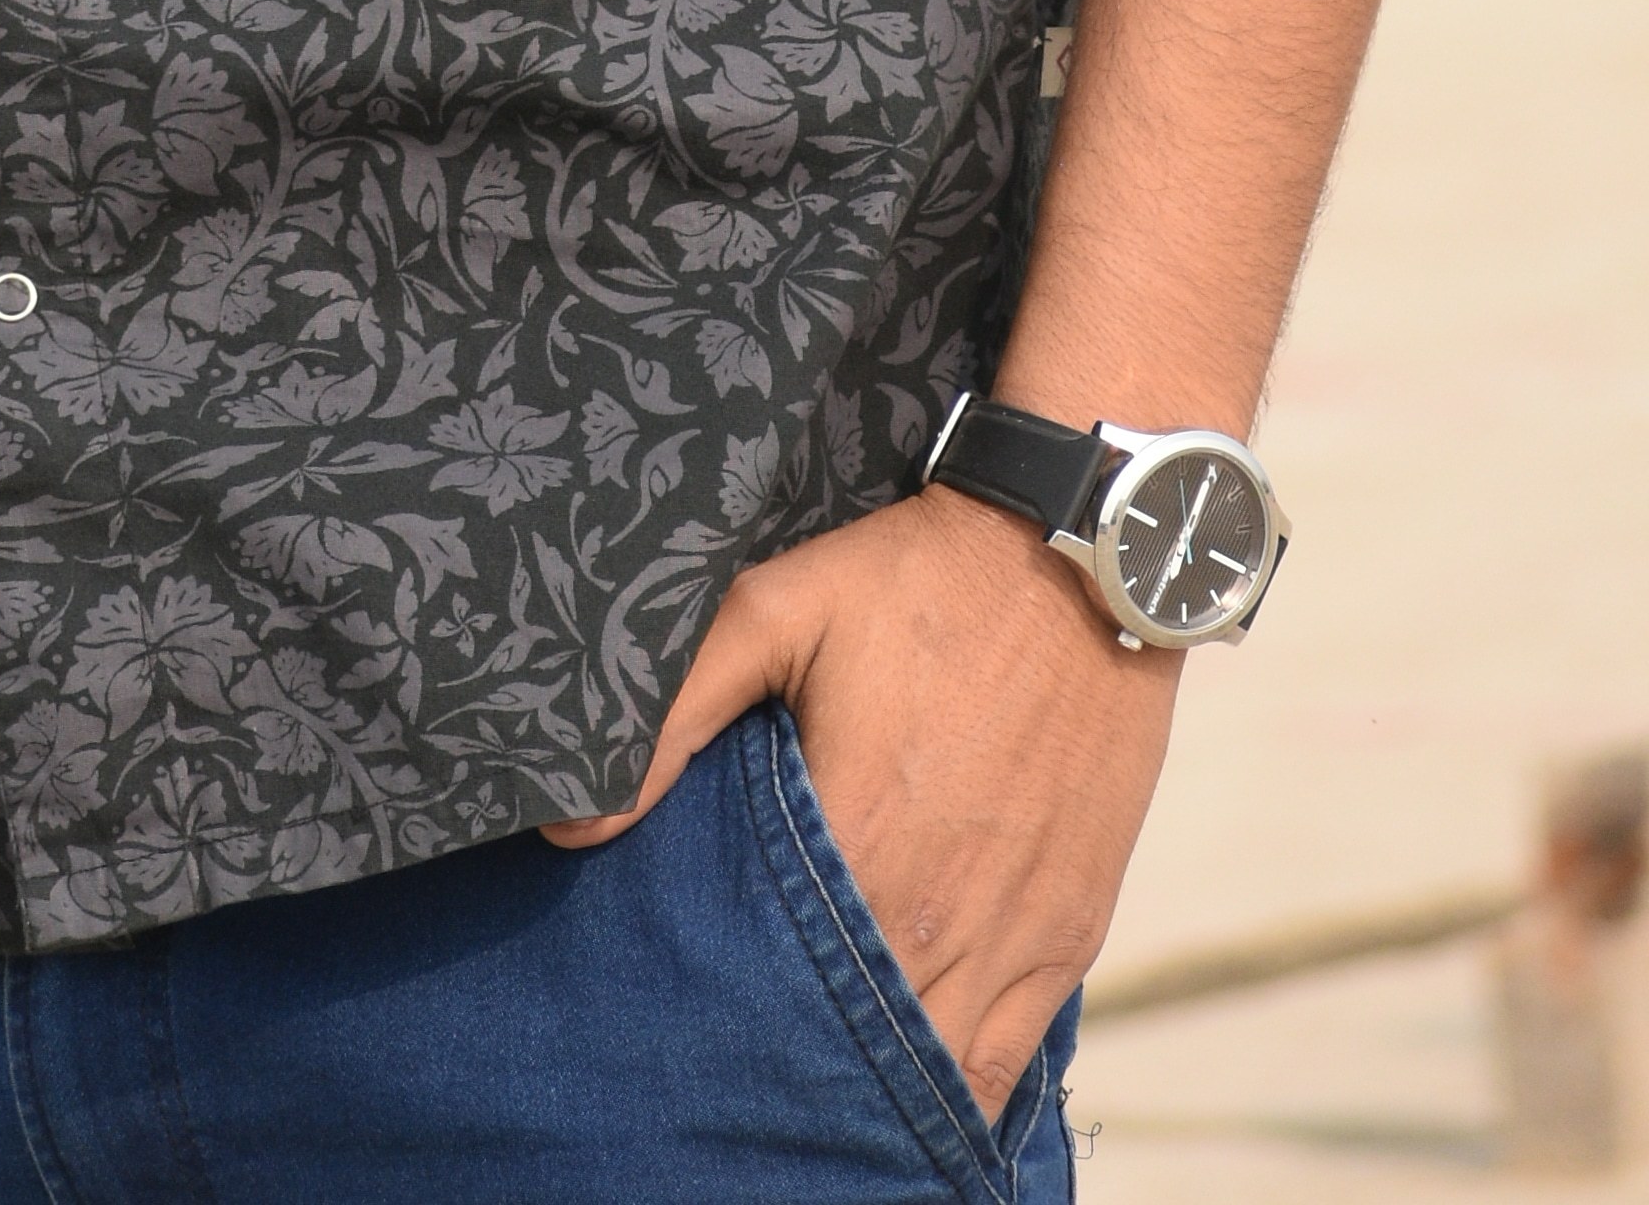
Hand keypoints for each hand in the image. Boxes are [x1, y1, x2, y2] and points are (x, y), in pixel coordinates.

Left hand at [543, 490, 1178, 1109]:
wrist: (1077, 563)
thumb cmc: (914, 583)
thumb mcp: (774, 612)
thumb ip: (674, 715)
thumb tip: (573, 825)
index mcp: (861, 848)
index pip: (774, 989)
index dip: (727, 1016)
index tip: (685, 1018)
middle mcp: (939, 919)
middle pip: (851, 1047)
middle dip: (792, 1059)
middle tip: (735, 1059)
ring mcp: (1015, 939)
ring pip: (938, 1074)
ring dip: (877, 1087)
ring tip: (812, 1081)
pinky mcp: (1070, 936)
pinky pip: (1013, 1063)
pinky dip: (963, 1088)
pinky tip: (912, 1082)